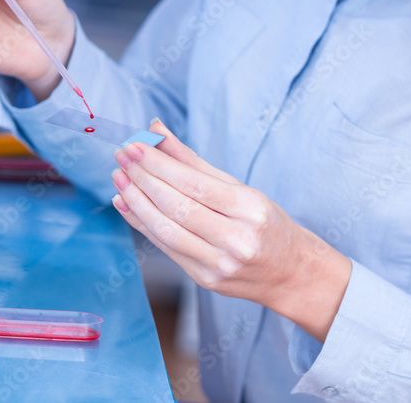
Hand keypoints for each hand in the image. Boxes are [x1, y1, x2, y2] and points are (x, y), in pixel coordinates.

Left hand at [111, 119, 351, 342]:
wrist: (291, 273)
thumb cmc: (265, 223)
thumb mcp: (239, 187)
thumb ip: (192, 161)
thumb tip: (155, 129)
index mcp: (250, 210)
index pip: (195, 184)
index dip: (159, 164)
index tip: (134, 145)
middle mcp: (236, 240)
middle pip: (177, 206)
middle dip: (143, 178)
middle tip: (121, 156)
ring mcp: (220, 265)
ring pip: (166, 231)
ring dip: (136, 201)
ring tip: (119, 178)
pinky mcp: (205, 280)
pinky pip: (166, 248)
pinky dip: (142, 224)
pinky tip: (127, 203)